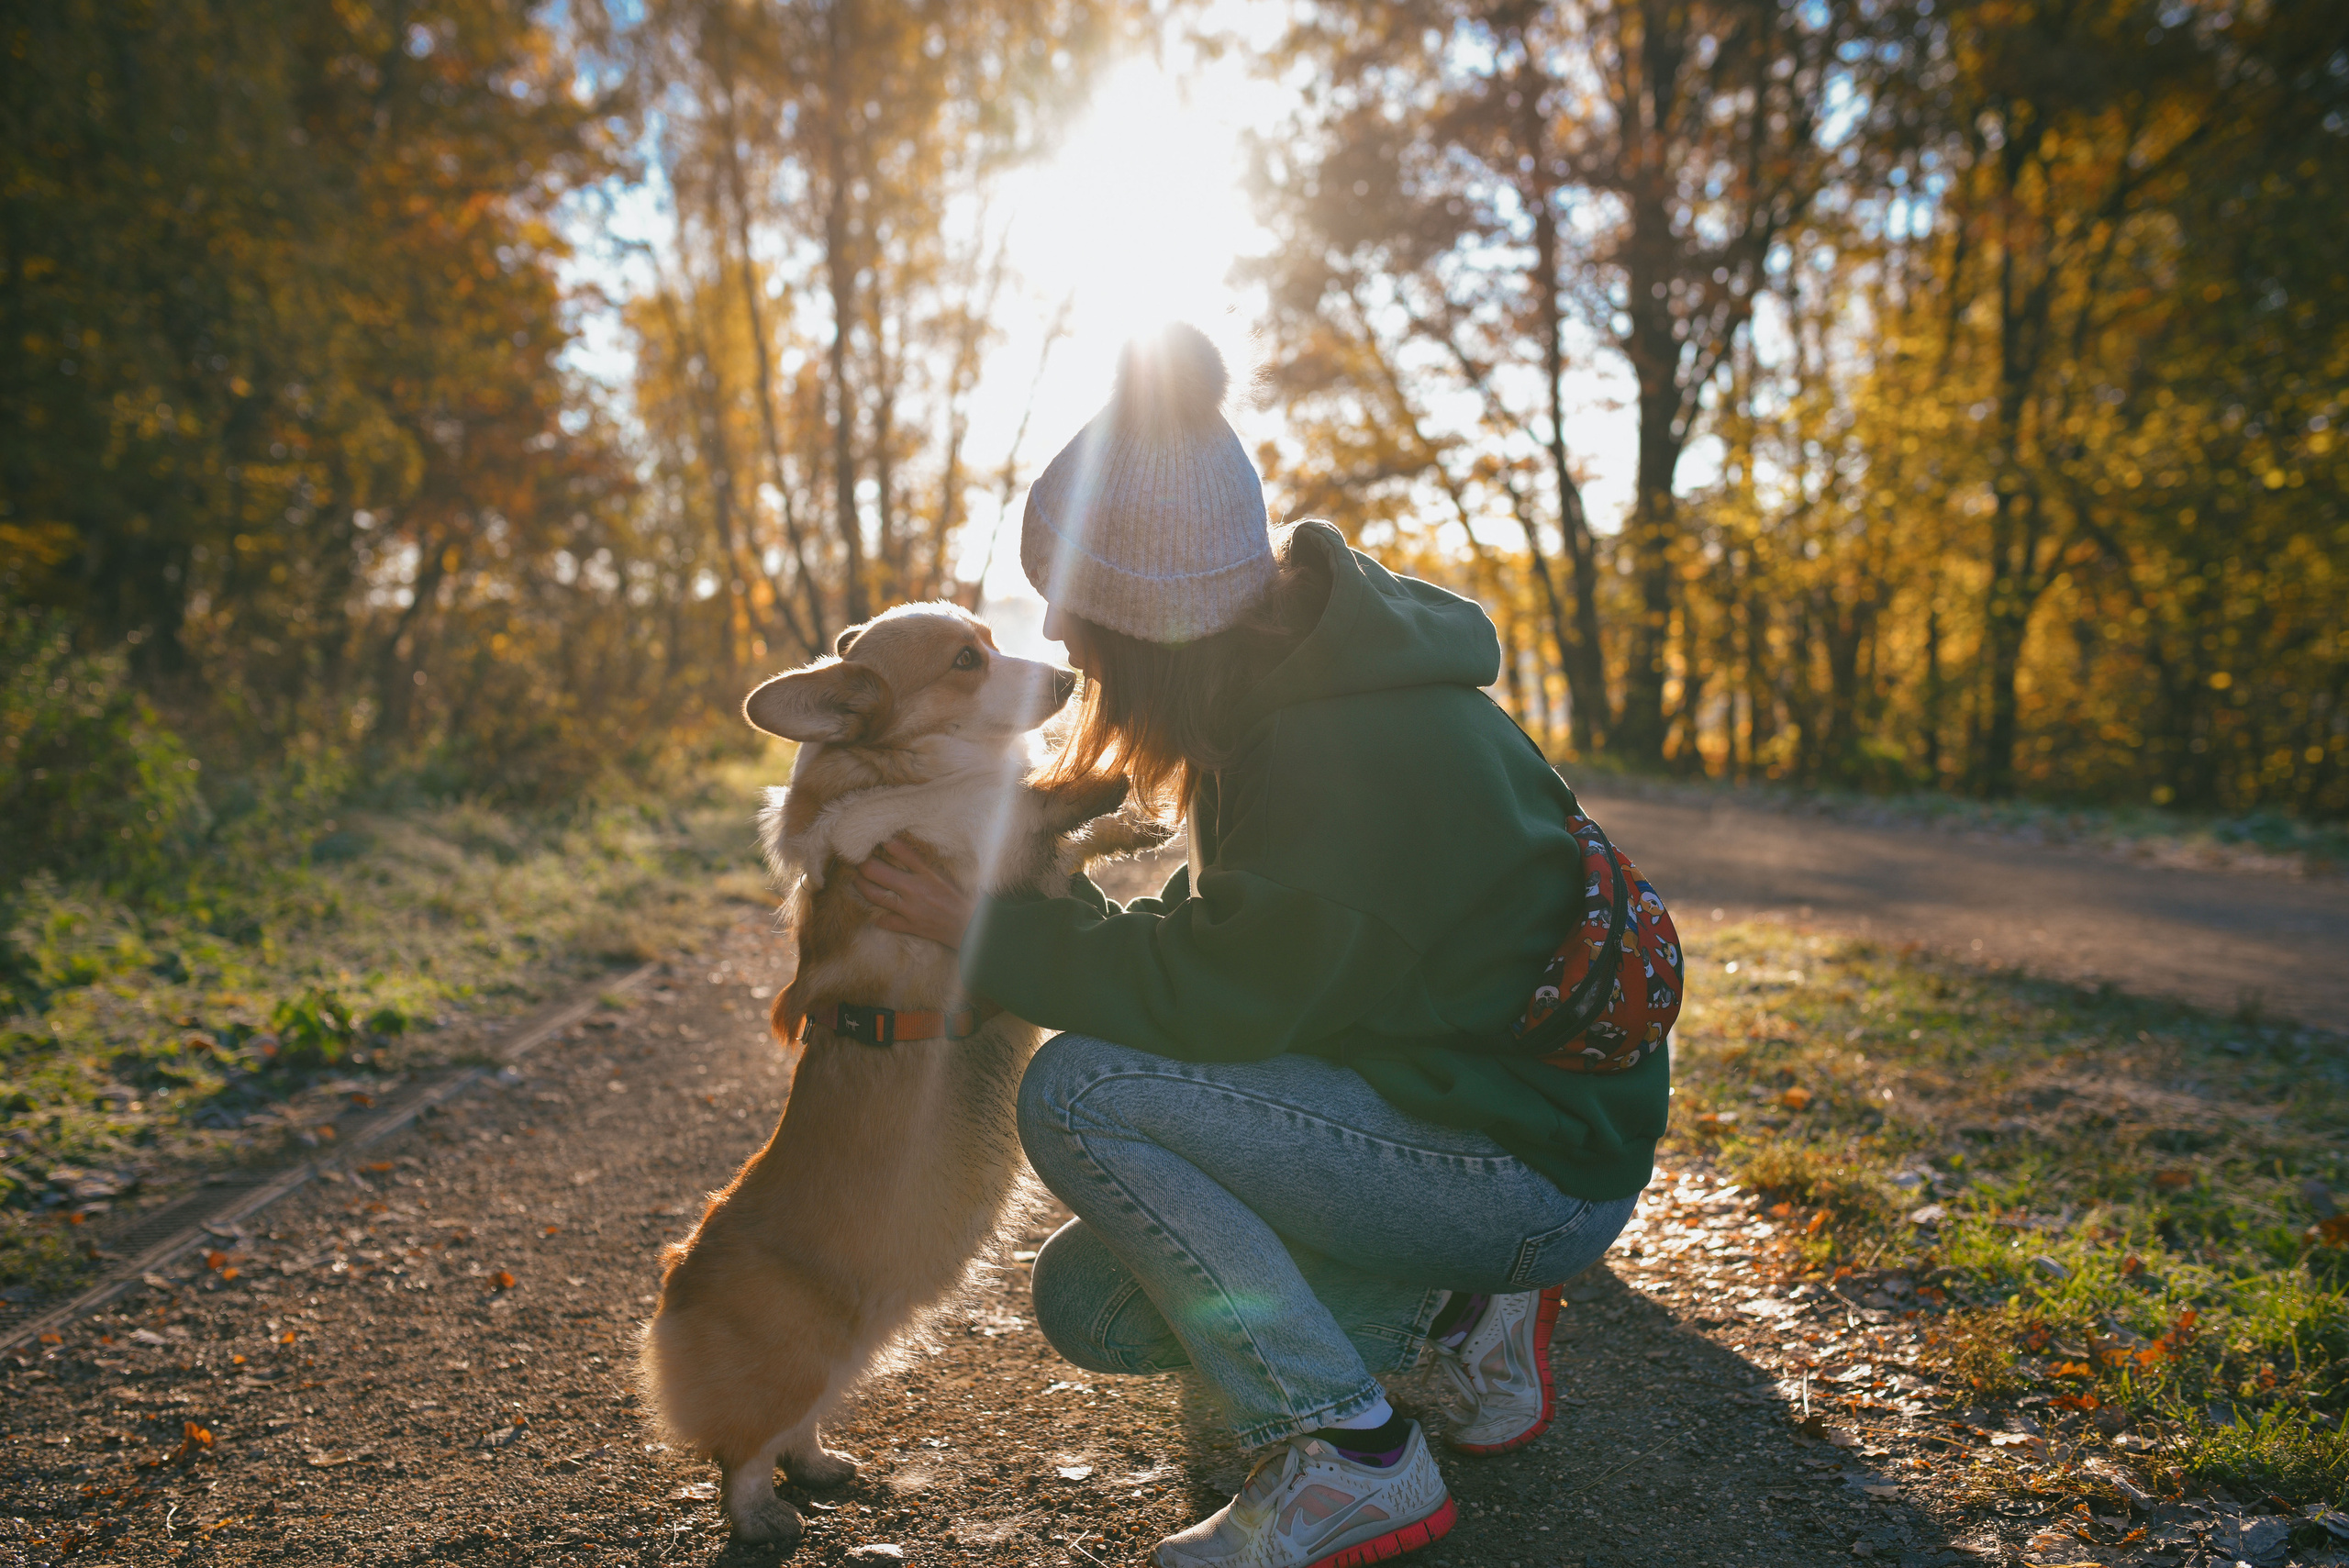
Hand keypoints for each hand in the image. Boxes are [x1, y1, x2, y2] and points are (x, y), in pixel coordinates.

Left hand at [855, 837, 974, 950]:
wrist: (973, 926)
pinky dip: (878, 917)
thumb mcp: (947, 873)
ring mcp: (910, 910)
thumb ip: (926, 862)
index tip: (877, 839)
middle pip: (876, 872)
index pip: (900, 851)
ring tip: (857, 879)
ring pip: (875, 896)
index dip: (885, 842)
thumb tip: (903, 847)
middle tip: (858, 860)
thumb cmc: (965, 897)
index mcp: (928, 873)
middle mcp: (915, 890)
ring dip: (862, 886)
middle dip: (863, 864)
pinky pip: (886, 922)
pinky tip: (875, 912)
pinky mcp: (910, 926)